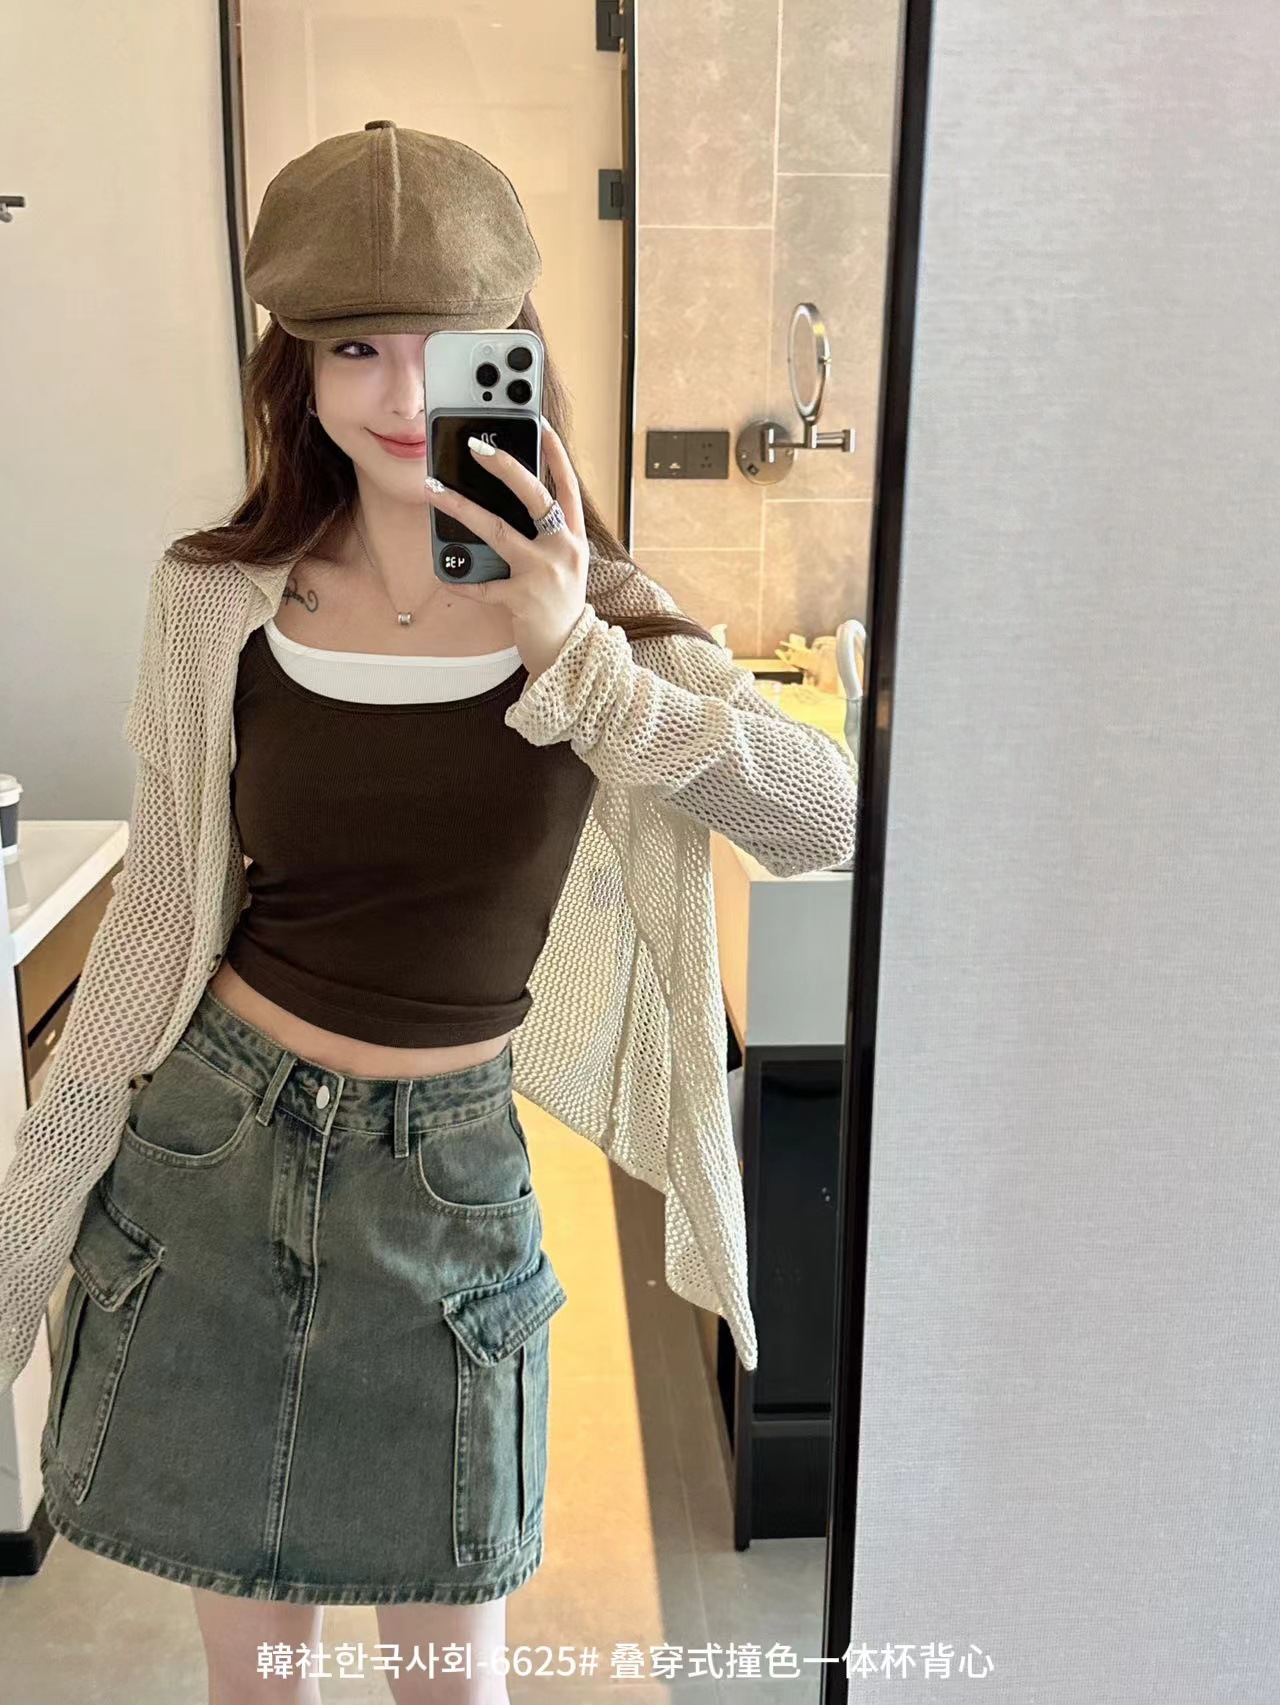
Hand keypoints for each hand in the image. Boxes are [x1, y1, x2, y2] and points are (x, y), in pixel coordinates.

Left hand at [422, 417, 589, 681]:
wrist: (570, 653)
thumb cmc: (560, 606)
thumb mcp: (562, 566)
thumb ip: (544, 539)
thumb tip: (505, 509)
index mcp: (574, 539)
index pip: (568, 487)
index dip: (556, 455)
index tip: (540, 425)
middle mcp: (564, 550)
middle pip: (535, 497)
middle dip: (505, 467)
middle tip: (476, 446)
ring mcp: (544, 573)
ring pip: (499, 532)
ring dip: (463, 509)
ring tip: (436, 491)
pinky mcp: (523, 598)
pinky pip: (483, 584)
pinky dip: (461, 580)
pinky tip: (445, 574)